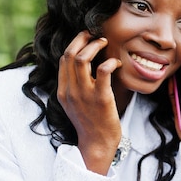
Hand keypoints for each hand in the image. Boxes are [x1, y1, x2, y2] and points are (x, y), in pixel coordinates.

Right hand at [57, 31, 121, 174]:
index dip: (74, 44)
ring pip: (82, 59)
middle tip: (95, 35)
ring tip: (104, 42)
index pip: (64, 59)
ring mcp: (85, 94)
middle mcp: (71, 91)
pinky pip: (103, 71)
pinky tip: (116, 62)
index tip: (85, 38)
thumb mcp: (75, 104)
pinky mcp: (101, 98)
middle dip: (82, 39)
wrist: (97, 145)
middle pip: (70, 55)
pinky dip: (110, 61)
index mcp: (63, 91)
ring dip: (94, 46)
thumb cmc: (90, 124)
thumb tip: (81, 68)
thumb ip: (74, 87)